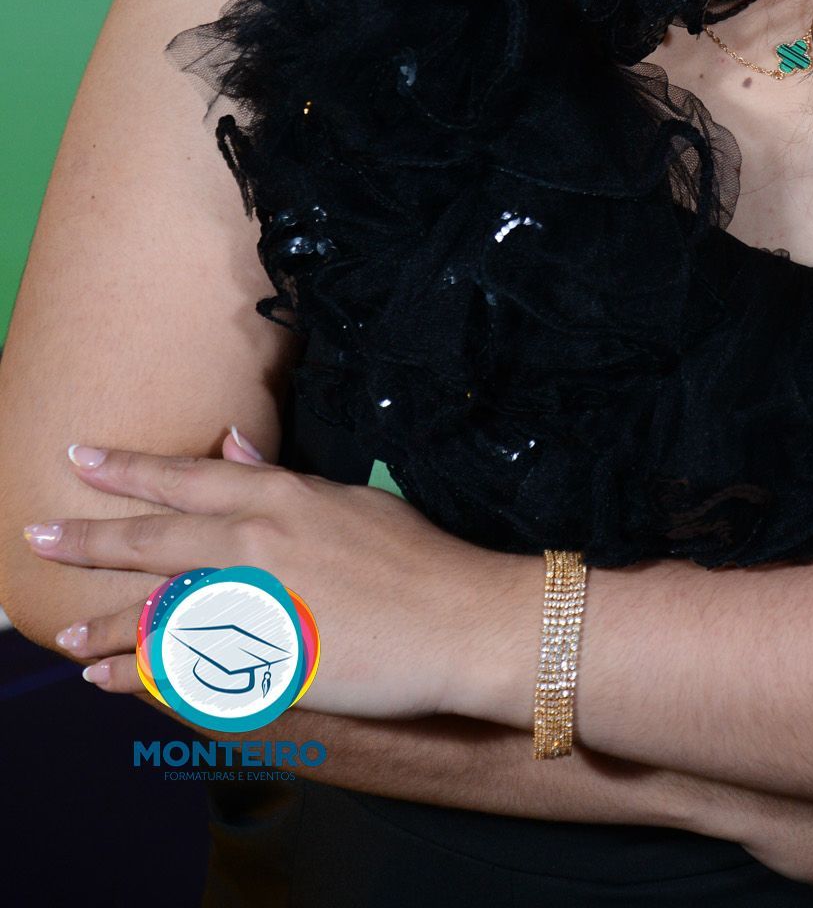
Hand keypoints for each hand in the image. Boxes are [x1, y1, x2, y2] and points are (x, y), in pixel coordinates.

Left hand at [28, 428, 487, 719]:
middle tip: (35, 535)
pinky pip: (180, 668)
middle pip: (152, 539)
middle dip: (88, 538)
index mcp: (279, 497)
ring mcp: (252, 605)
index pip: (185, 477)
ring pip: (154, 608)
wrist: (457, 618)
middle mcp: (255, 543)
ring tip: (60, 633)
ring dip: (102, 622)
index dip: (127, 468)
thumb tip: (231, 446)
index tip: (79, 459)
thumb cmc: (418, 555)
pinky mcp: (257, 660)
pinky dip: (136, 673)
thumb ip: (281, 478)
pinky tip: (106, 679)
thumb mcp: (348, 498)